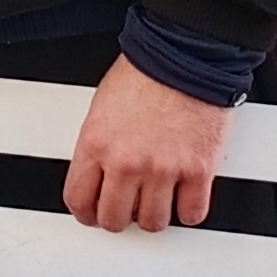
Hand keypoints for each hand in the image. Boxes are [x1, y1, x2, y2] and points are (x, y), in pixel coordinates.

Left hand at [64, 56, 232, 232]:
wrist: (186, 53)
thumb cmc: (147, 70)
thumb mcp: (102, 106)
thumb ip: (97, 145)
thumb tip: (97, 173)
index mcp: (96, 144)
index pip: (78, 201)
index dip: (86, 212)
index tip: (94, 211)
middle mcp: (127, 162)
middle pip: (114, 220)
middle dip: (118, 218)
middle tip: (127, 208)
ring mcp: (163, 169)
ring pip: (153, 223)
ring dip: (154, 216)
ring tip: (157, 201)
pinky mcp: (198, 170)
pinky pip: (192, 213)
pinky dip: (189, 211)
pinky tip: (185, 198)